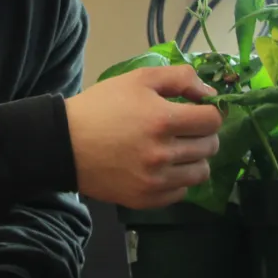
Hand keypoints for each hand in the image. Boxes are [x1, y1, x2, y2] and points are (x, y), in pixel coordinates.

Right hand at [64, 65, 222, 209]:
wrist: (64, 143)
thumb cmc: (101, 106)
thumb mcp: (138, 79)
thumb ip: (179, 78)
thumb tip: (210, 94)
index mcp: (162, 121)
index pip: (212, 120)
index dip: (210, 111)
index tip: (198, 110)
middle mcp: (163, 154)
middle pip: (210, 146)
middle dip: (203, 133)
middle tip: (186, 128)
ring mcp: (155, 181)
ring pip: (201, 172)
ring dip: (195, 158)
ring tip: (177, 149)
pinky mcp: (146, 199)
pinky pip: (182, 192)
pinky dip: (178, 179)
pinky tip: (163, 167)